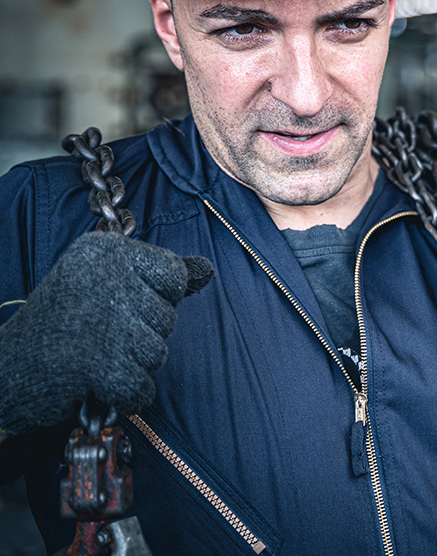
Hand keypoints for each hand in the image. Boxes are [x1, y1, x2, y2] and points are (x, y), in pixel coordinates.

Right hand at [0, 232, 211, 434]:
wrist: (4, 369)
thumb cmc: (63, 324)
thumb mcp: (107, 283)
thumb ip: (159, 275)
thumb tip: (207, 269)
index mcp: (104, 250)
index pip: (174, 273)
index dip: (159, 298)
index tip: (123, 305)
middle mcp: (102, 277)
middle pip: (167, 317)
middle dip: (141, 336)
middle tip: (96, 336)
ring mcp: (100, 320)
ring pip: (158, 353)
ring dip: (132, 366)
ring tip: (93, 357)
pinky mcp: (95, 363)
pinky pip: (142, 387)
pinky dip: (125, 395)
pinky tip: (98, 385)